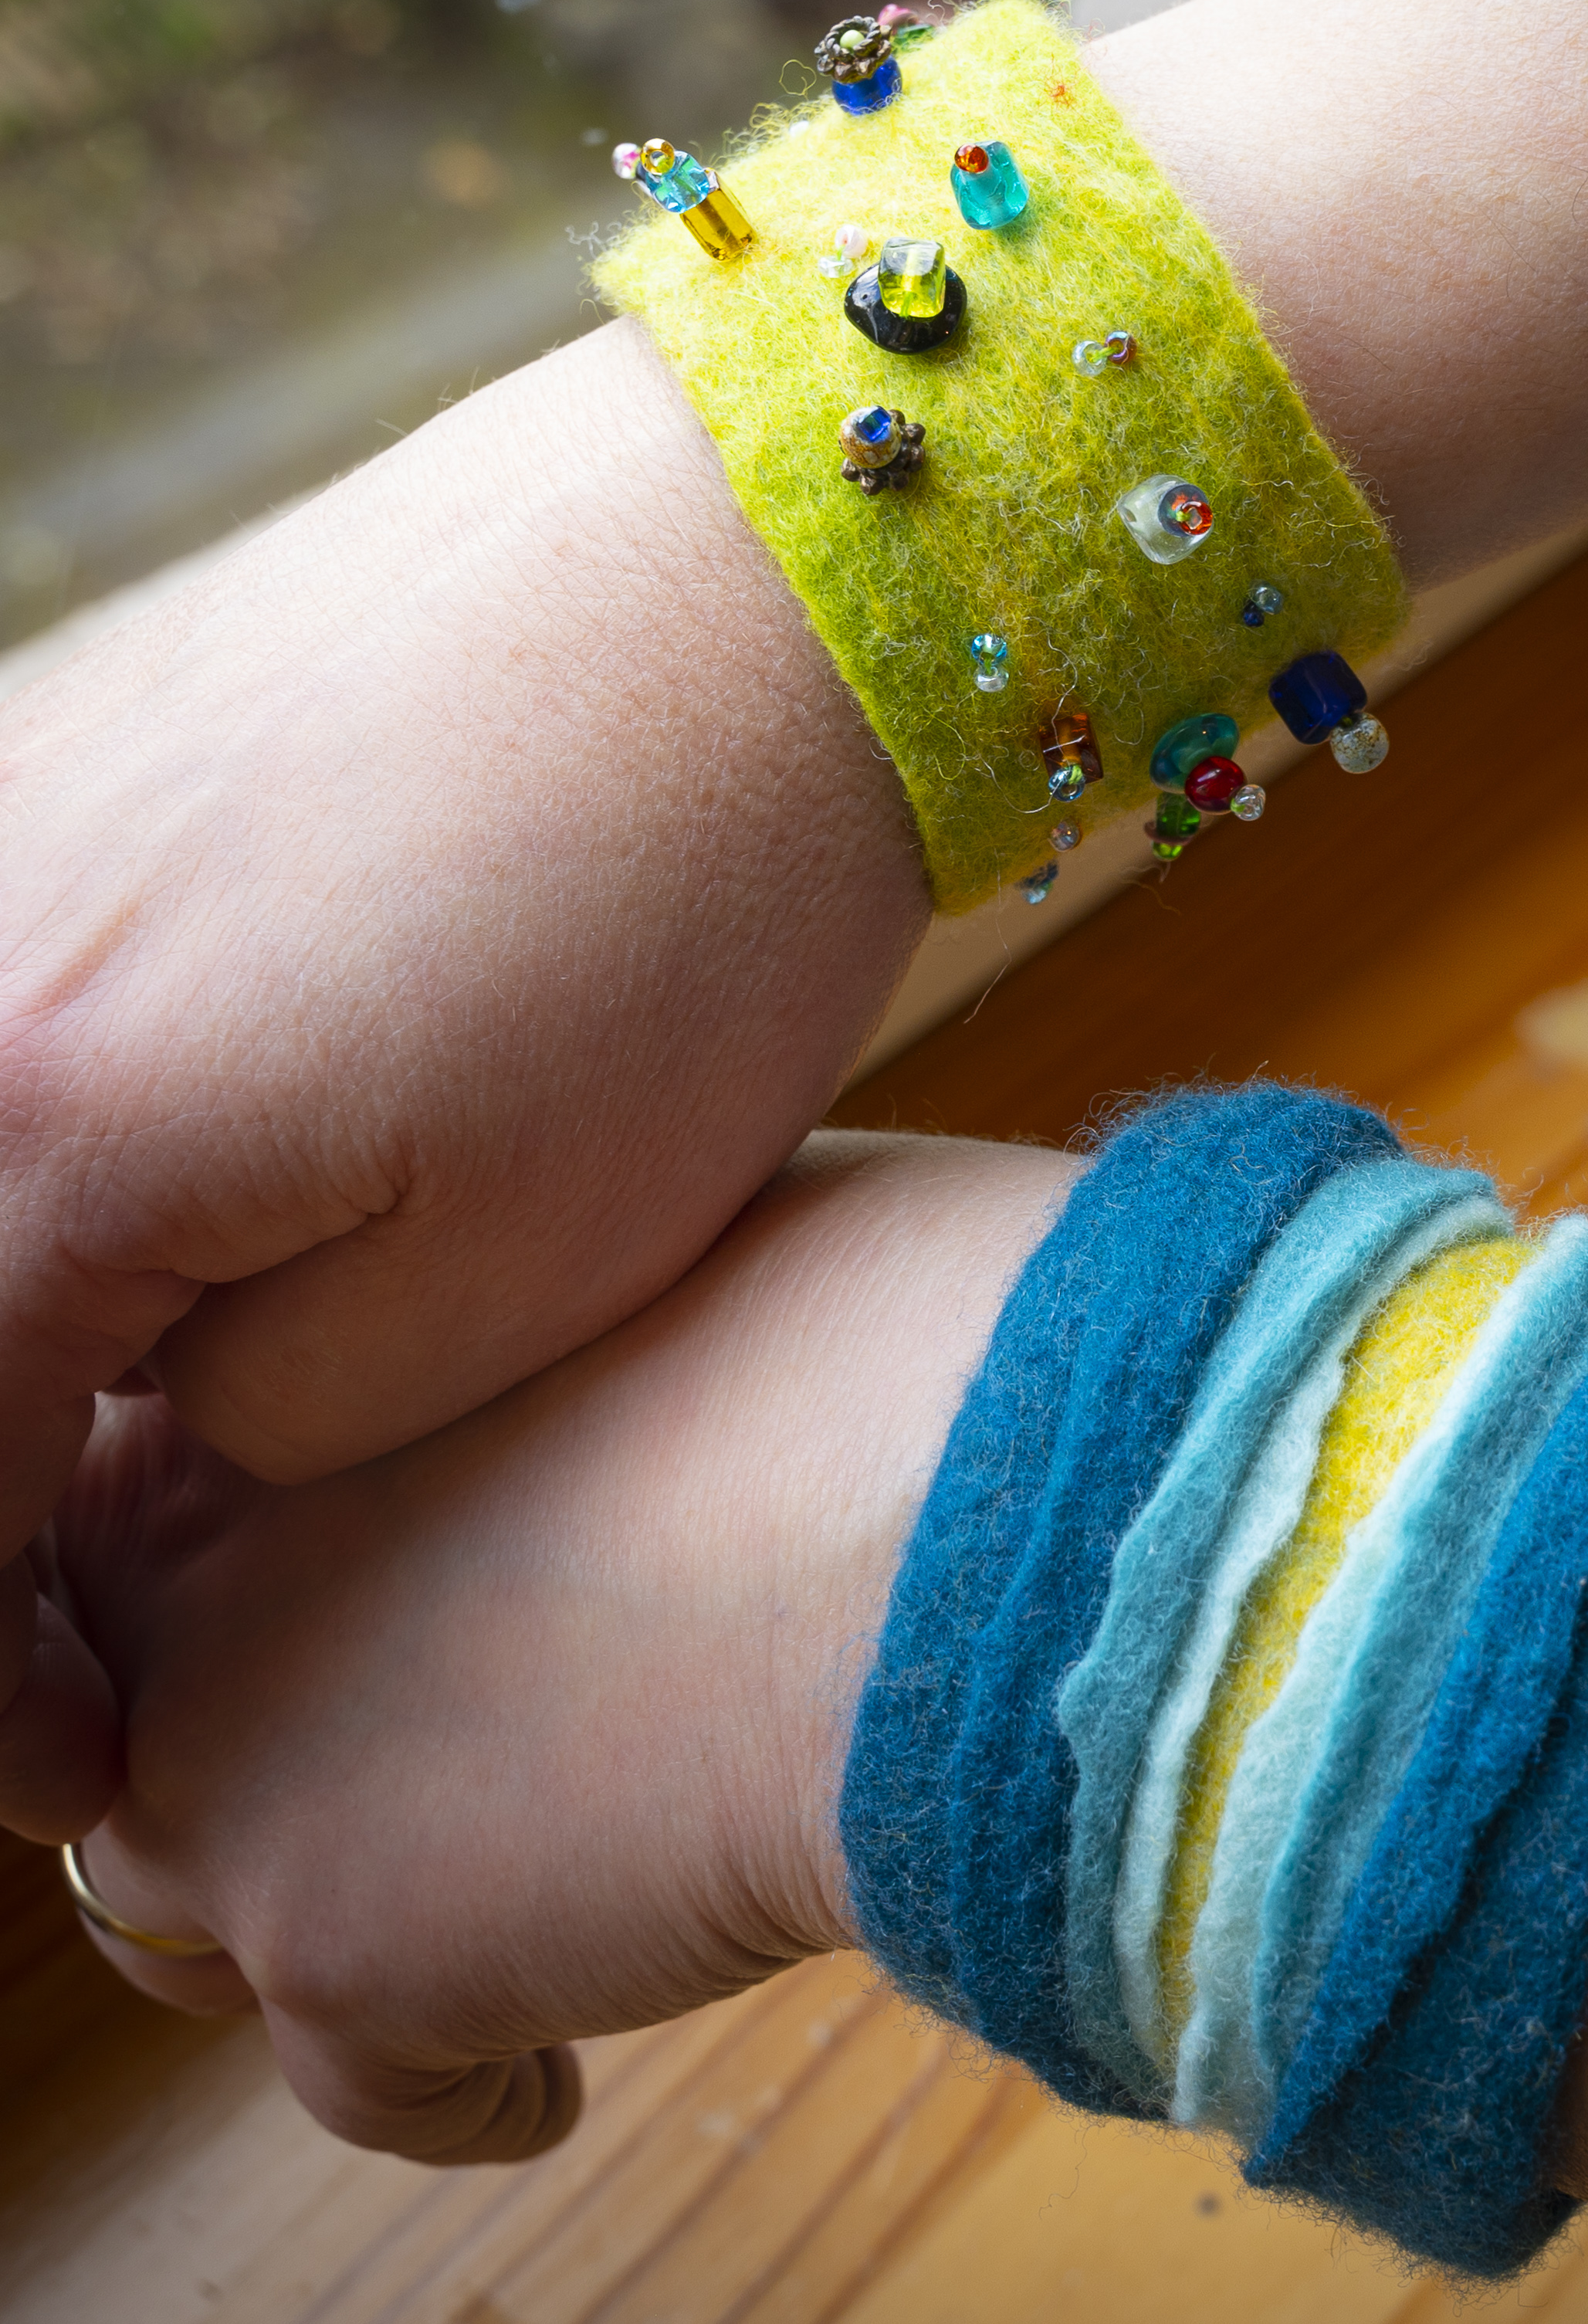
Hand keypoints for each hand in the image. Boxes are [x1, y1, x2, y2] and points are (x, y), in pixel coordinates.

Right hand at [0, 321, 931, 1833]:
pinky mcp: (57, 754)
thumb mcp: (508, 1282)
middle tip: (92, 1640)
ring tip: (134, 1453)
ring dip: (9, 1342)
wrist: (749, 582)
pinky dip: (36, 1178)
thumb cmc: (684, 925)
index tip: (90, 1769)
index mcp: (26, 1135)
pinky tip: (153, 1237)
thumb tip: (152, 1422)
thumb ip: (262, 1424)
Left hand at [53, 1132, 1070, 2159]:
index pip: (179, 1539)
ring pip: (206, 1928)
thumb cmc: (865, 1346)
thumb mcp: (669, 1276)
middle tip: (432, 1810)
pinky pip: (369, 2081)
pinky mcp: (336, 1956)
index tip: (397, 1649)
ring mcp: (241, 1778)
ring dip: (347, 1944)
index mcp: (279, 1403)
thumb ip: (566, 1363)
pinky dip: (467, 2082)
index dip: (288, 1608)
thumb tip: (641, 1408)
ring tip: (499, 1943)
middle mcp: (203, 1584)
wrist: (922, 1524)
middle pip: (164, 1735)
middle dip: (276, 1786)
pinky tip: (556, 2068)